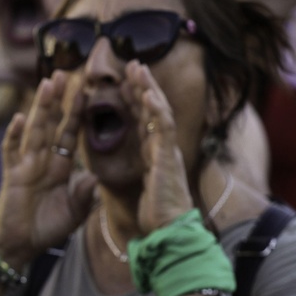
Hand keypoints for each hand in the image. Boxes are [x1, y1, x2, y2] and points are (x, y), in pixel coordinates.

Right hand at [0, 72, 97, 265]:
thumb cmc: (48, 228)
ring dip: (40, 108)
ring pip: (34, 130)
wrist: (21, 246)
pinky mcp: (11, 176)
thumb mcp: (75, 213)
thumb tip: (94, 177)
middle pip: (51, 124)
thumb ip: (84, 195)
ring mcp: (26, 166)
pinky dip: (14, 137)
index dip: (77, 113)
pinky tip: (18, 119)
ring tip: (47, 85)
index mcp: (60, 167)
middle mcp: (43, 161)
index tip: (87, 90)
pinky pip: (11, 152)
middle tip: (64, 73)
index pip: (70, 133)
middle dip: (58, 100)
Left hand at [124, 61, 194, 232]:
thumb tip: (136, 171)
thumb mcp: (143, 189)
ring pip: (158, 112)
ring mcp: (167, 151)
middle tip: (132, 64)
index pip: (144, 122)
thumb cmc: (156, 216)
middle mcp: (163, 149)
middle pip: (152, 110)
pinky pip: (162, 128)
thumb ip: (141, 175)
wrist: (169, 232)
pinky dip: (156, 109)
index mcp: (155, 156)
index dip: (135, 101)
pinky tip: (147, 92)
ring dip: (148, 88)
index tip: (126, 83)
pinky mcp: (167, 157)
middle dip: (142, 86)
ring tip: (137, 68)